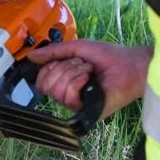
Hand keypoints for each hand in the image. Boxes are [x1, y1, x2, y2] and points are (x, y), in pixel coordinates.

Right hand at [27, 40, 151, 118]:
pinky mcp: (85, 111)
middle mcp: (67, 93)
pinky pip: (68, 98)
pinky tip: (89, 78)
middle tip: (79, 63)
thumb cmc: (107, 56)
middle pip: (45, 86)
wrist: (129, 64)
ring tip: (87, 69)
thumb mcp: (75, 48)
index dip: (46, 69)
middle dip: (61, 69)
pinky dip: (77, 83)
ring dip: (71, 74)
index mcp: (63, 79)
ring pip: (56, 91)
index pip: (40, 81)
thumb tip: (30, 55)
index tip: (61, 59)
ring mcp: (76, 103)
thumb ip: (53, 52)